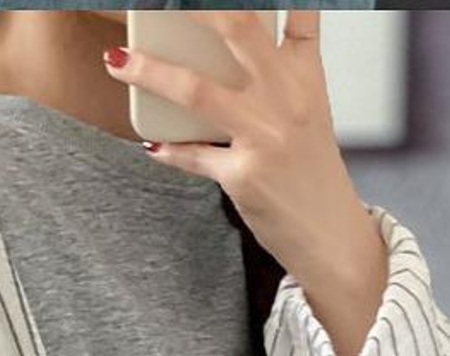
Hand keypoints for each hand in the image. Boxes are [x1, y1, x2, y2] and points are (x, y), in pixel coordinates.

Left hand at [101, 11, 383, 312]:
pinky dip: (168, 150)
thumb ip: (276, 74)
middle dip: (197, 8)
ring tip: (117, 61)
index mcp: (305, 76)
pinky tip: (150, 144)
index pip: (299, 12)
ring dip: (150, 73)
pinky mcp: (245, 176)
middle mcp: (288, 99)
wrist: (331, 237)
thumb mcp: (307, 112)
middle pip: (239, 29)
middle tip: (159, 2)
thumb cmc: (312, 174)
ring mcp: (265, 137)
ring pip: (197, 91)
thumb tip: (222, 50)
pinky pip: (194, 156)